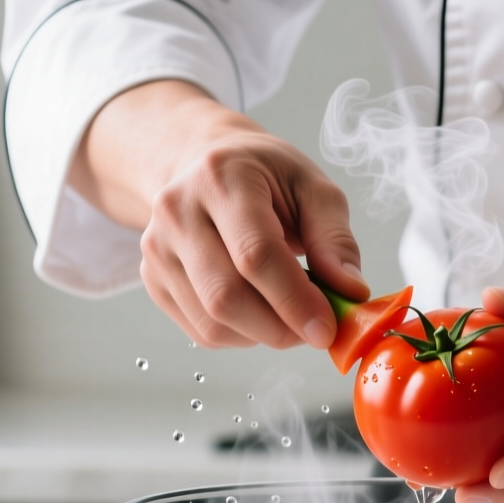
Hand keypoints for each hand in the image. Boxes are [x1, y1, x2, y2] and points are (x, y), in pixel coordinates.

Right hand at [70, 80, 369, 347]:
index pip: (254, 254)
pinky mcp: (153, 279)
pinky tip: (260, 313)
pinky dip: (241, 336)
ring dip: (263, 335)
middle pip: (226, 296)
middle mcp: (178, 212)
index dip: (294, 300)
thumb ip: (335, 240)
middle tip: (315, 330)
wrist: (208, 165)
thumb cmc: (265, 176)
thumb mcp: (313, 189)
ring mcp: (158, 248)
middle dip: (280, 328)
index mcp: (221, 179)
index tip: (327, 329)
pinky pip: (201, 331)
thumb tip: (350, 292)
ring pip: (212, 322)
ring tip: (290, 315)